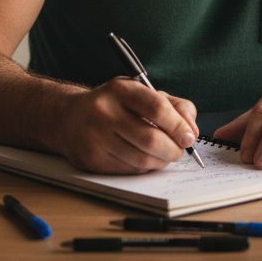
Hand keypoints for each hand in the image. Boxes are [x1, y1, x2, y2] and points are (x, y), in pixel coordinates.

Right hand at [53, 77, 198, 173]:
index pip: (157, 108)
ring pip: (142, 159)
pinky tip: (142, 158)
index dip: (178, 126)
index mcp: (121, 90)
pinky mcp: (92, 159)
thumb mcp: (142, 93)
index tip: (189, 137)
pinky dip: (144, 167)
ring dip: (160, 161)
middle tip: (179, 150)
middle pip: (151, 139)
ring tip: (163, 154)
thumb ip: (174, 106)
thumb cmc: (114, 104)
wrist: (69, 118)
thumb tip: (192, 131)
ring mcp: (95, 137)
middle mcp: (104, 111)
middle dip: (173, 150)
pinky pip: (129, 170)